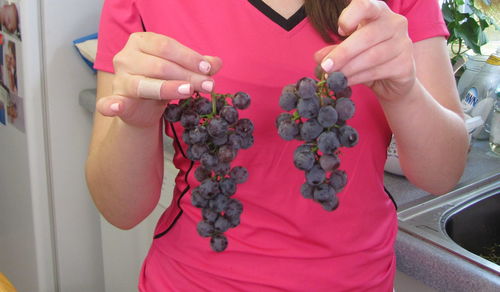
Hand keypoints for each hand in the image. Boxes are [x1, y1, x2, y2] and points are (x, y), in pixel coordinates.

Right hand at [97, 32, 222, 127]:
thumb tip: (217, 63)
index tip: (207, 68)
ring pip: (145, 84)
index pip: (166, 46)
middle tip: (209, 85)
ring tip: (189, 91)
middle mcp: (126, 56)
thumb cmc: (162, 81)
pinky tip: (117, 107)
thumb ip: (198, 66)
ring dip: (169, 88)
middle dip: (187, 75)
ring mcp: (119, 79)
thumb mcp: (181, 71)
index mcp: (141, 41)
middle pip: (159, 65)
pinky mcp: (116, 99)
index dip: (188, 57)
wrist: (143, 108)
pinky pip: (110, 102)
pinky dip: (111, 105)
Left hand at [314, 0, 415, 101]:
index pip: (365, 5)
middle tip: (325, 67)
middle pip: (367, 36)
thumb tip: (318, 57)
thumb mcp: (350, 51)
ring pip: (372, 56)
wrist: (392, 81)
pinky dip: (358, 78)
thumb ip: (335, 51)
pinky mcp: (405, 64)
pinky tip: (346, 82)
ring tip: (333, 78)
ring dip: (348, 69)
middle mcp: (395, 23)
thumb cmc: (368, 58)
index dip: (350, 16)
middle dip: (342, 53)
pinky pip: (378, 71)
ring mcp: (403, 43)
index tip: (339, 31)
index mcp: (378, 12)